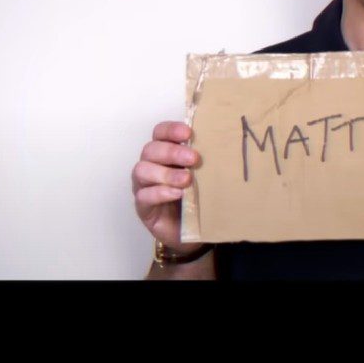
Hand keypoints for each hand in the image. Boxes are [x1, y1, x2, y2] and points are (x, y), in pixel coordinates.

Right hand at [132, 121, 203, 255]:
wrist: (193, 232)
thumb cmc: (197, 198)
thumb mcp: (203, 177)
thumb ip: (203, 162)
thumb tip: (222, 144)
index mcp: (164, 153)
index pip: (159, 133)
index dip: (170, 130)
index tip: (188, 133)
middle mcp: (150, 166)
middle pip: (150, 149)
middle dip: (172, 152)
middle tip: (194, 159)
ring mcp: (143, 186)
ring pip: (142, 170)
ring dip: (165, 173)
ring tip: (186, 180)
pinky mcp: (142, 207)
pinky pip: (143, 196)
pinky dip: (160, 193)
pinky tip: (177, 194)